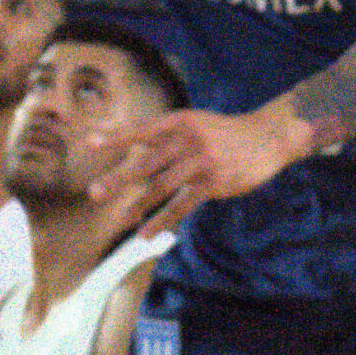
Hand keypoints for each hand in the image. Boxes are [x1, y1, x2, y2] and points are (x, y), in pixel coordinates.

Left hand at [90, 104, 302, 236]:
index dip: (115, 138)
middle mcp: (186, 139)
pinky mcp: (212, 182)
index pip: (141, 131)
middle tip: (95, 193)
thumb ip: (169, 137)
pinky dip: (162, 220)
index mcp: (179, 122)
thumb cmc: (224, 133)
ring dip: (139, 205)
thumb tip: (137, 157)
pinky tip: (148, 232)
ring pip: (162, 187)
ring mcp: (200, 161)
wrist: (266, 137)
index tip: (88, 144)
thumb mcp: (196, 124)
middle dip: (119, 179)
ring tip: (122, 220)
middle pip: (146, 162)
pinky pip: (182, 205)